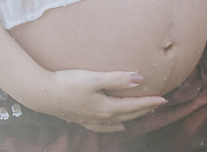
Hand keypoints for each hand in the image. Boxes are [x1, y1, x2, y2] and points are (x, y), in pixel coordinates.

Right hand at [17, 68, 166, 132]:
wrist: (42, 94)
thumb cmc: (67, 83)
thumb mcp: (93, 78)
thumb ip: (116, 79)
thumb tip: (138, 78)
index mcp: (106, 108)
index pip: (133, 106)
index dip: (149, 102)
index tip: (164, 99)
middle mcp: (101, 117)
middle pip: (128, 115)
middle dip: (144, 110)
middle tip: (157, 105)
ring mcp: (90, 120)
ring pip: (117, 122)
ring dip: (131, 118)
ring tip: (140, 115)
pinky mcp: (80, 119)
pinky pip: (103, 127)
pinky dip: (113, 127)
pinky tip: (115, 126)